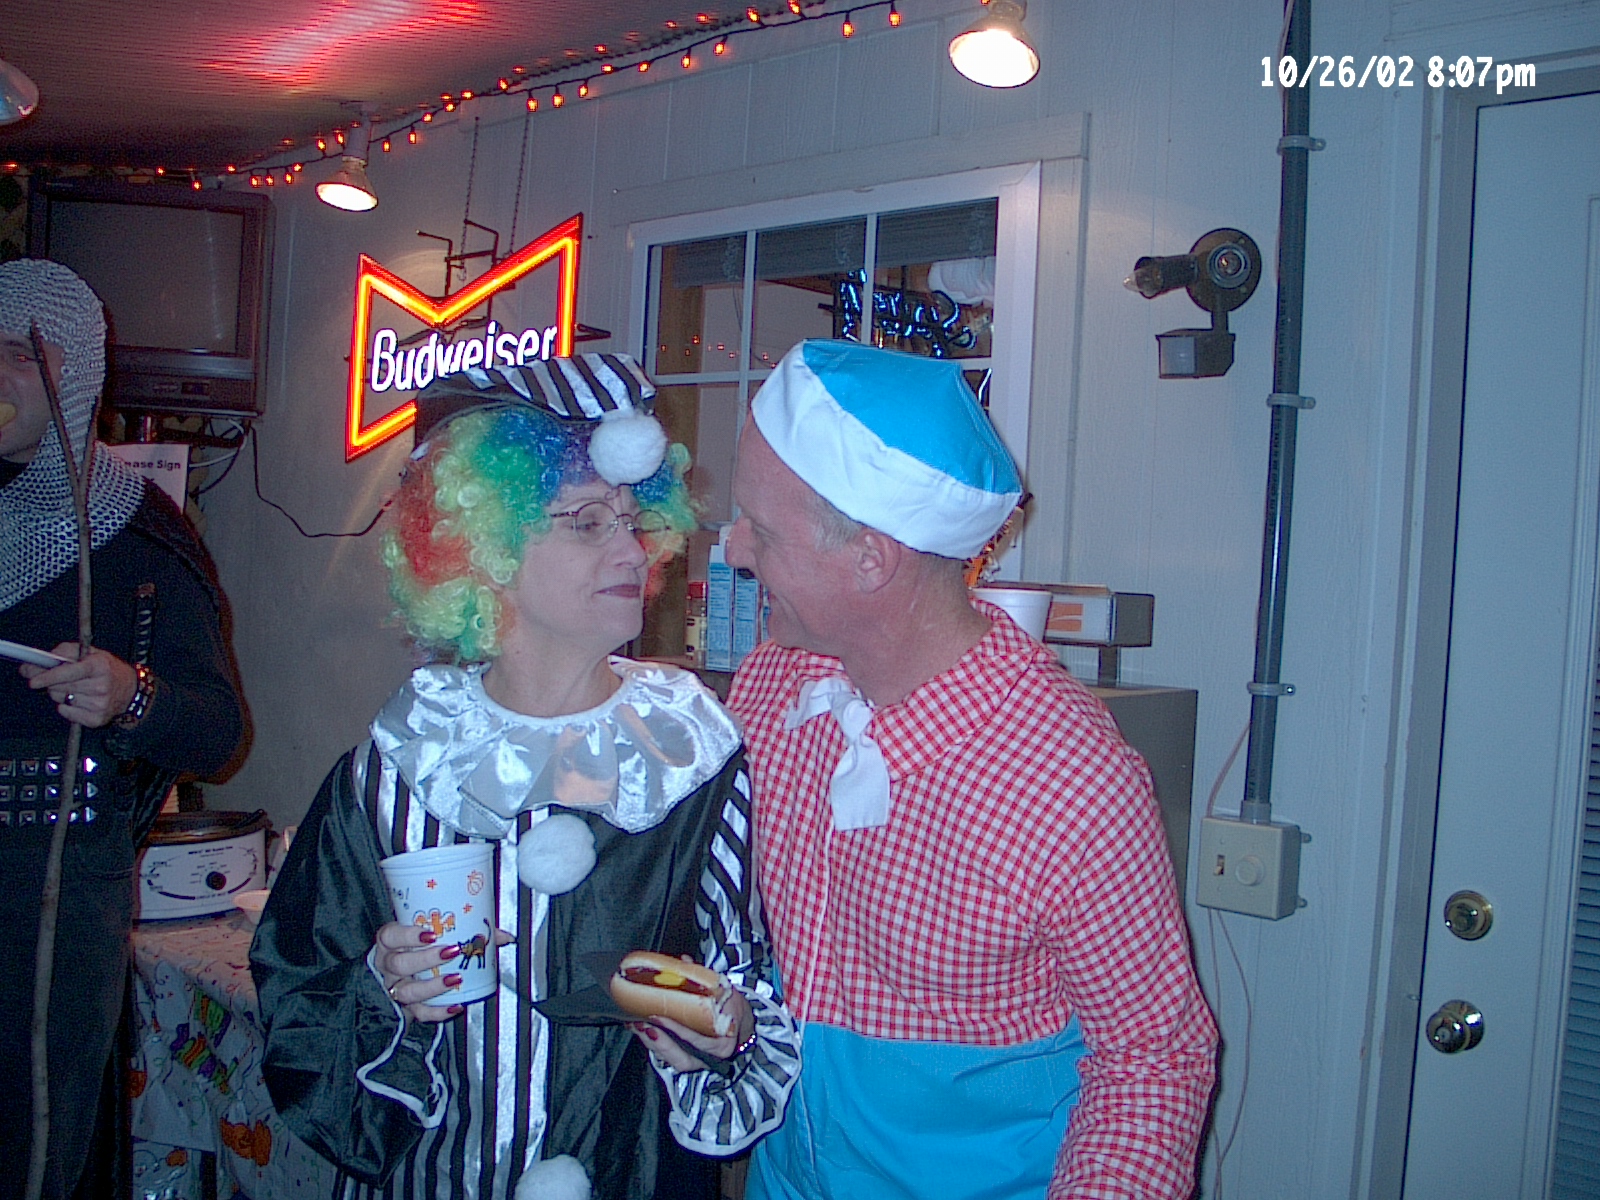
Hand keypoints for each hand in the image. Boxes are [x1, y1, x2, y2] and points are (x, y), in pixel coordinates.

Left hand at [21, 645, 137, 727]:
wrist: (131, 691)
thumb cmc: (106, 669)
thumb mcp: (91, 653)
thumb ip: (63, 652)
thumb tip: (32, 666)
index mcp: (99, 666)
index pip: (68, 672)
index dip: (48, 676)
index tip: (32, 680)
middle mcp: (101, 686)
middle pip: (60, 687)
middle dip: (52, 683)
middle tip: (59, 679)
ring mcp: (99, 705)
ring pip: (61, 699)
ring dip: (61, 694)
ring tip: (76, 689)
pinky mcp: (96, 719)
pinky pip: (66, 713)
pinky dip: (67, 707)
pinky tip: (80, 701)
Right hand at [373, 922, 514, 1023]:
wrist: (401, 974)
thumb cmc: (418, 948)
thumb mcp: (434, 934)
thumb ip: (468, 931)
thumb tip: (504, 936)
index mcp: (390, 942)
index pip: (390, 936)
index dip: (408, 935)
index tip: (431, 933)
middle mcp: (388, 966)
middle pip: (399, 964)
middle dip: (426, 959)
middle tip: (451, 952)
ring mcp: (395, 988)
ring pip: (407, 991)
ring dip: (433, 986)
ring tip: (455, 979)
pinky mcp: (405, 1008)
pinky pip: (419, 1013)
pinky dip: (438, 1011)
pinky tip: (455, 1006)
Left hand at [627, 983, 753, 1070]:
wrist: (738, 1022)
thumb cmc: (731, 1007)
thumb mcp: (726, 992)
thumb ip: (705, 980)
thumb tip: (684, 962)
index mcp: (723, 1044)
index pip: (700, 1041)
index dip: (680, 1031)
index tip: (662, 1016)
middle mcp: (708, 1058)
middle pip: (681, 1058)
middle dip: (659, 1042)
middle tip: (641, 1023)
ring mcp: (696, 1061)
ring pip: (671, 1060)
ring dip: (651, 1043)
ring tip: (636, 1024)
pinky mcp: (684, 1058)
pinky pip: (667, 1056)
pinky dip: (652, 1042)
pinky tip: (638, 1027)